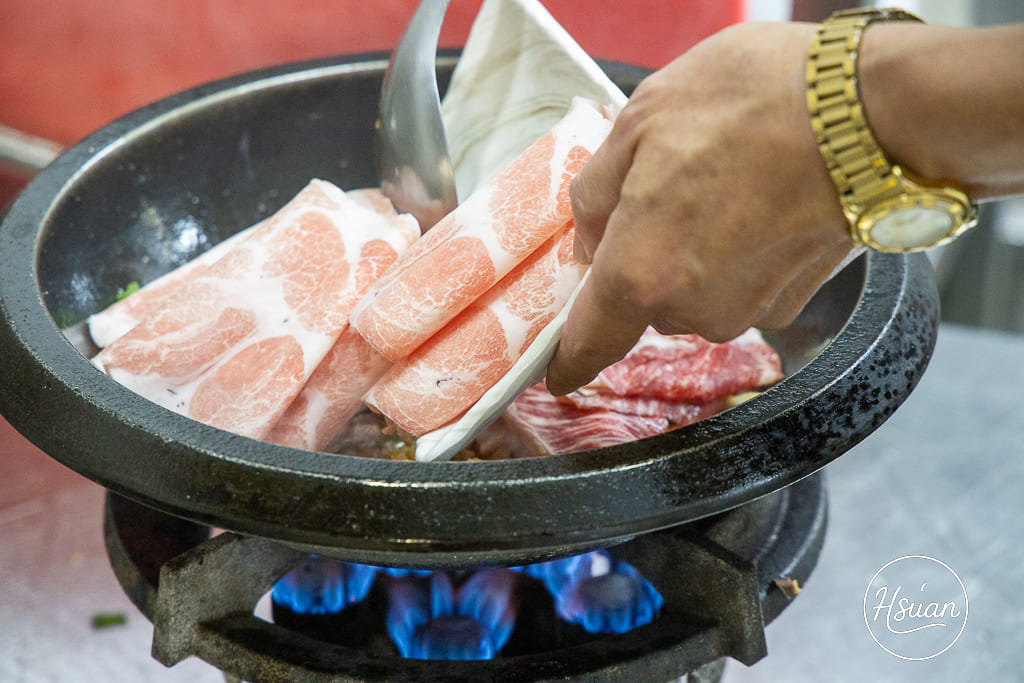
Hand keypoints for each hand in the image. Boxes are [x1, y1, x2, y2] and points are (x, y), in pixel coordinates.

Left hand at [546, 22, 853, 394]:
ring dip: (695, 249)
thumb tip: (588, 240)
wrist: (868, 110)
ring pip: (694, 291)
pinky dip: (740, 251)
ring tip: (724, 181)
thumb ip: (595, 196)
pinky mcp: (793, 301)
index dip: (568, 358)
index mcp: (640, 272)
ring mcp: (746, 310)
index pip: (589, 341)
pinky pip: (740, 285)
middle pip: (643, 299)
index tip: (558, 371)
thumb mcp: (638, 122)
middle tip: (670, 185)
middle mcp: (692, 310)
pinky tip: (759, 199)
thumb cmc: (749, 102)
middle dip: (644, 254)